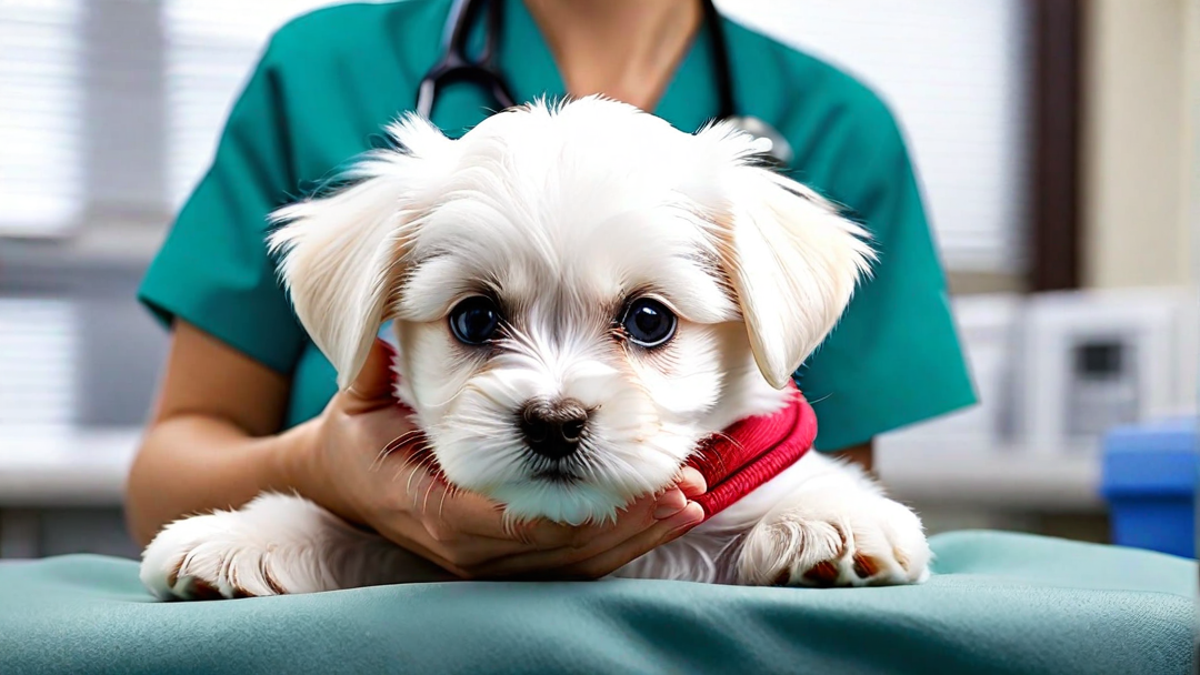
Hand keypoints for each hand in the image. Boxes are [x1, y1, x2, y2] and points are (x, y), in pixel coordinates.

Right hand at [289, 338, 706, 579]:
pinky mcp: (507, 563)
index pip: (512, 520)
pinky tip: (664, 519)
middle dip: (625, 521)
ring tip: (689, 502)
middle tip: (683, 489)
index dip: (576, 507)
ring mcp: (488, 563)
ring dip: (634, 534)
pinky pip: (571, 566)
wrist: (345, 482)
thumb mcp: (359, 401)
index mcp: (434, 509)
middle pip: (560, 548)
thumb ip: (378, 369)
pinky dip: (620, 544)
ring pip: (573, 563)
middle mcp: (466, 548)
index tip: (629, 479)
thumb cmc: (358, 435)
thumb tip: (385, 330)